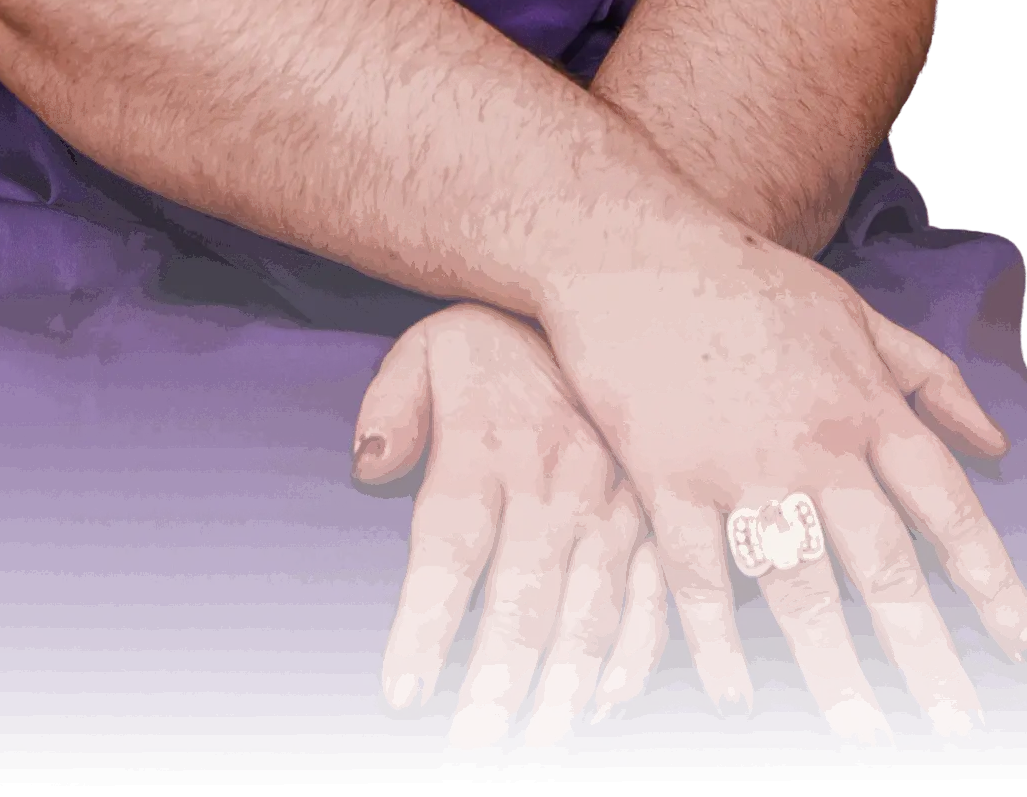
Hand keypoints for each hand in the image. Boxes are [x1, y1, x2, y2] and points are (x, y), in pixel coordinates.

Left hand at [351, 303, 669, 749]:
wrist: (602, 285)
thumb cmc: (497, 334)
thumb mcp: (428, 345)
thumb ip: (391, 407)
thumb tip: (366, 466)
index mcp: (493, 446)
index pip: (449, 552)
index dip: (424, 627)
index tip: (400, 692)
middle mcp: (558, 482)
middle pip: (523, 599)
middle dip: (495, 680)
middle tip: (471, 740)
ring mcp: (617, 501)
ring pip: (592, 610)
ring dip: (564, 682)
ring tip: (538, 735)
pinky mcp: (659, 512)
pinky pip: (655, 593)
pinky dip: (637, 652)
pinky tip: (611, 696)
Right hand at [539, 214, 1026, 745]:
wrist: (631, 248)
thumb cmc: (745, 278)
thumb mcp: (854, 311)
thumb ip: (929, 377)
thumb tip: (994, 443)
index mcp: (866, 403)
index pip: (947, 507)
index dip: (990, 581)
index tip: (1022, 644)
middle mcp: (815, 445)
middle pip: (883, 567)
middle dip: (925, 654)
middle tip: (956, 723)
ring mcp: (740, 467)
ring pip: (798, 590)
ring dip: (833, 669)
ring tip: (861, 732)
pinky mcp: (669, 478)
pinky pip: (700, 579)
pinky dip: (716, 642)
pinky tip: (733, 692)